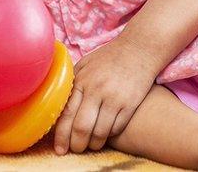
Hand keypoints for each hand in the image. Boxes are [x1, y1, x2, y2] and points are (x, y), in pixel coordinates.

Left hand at [52, 39, 157, 153]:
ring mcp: (114, 97)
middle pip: (81, 128)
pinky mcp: (130, 103)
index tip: (60, 148)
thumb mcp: (86, 64)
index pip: (66, 114)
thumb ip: (72, 82)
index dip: (61, 136)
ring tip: (92, 144)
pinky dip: (110, 135)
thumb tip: (57, 103)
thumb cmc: (111, 57)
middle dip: (77, 145)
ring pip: (100, 132)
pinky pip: (116, 128)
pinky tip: (107, 133)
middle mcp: (96, 89)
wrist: (140, 48)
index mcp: (81, 80)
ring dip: (94, 143)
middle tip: (76, 149)